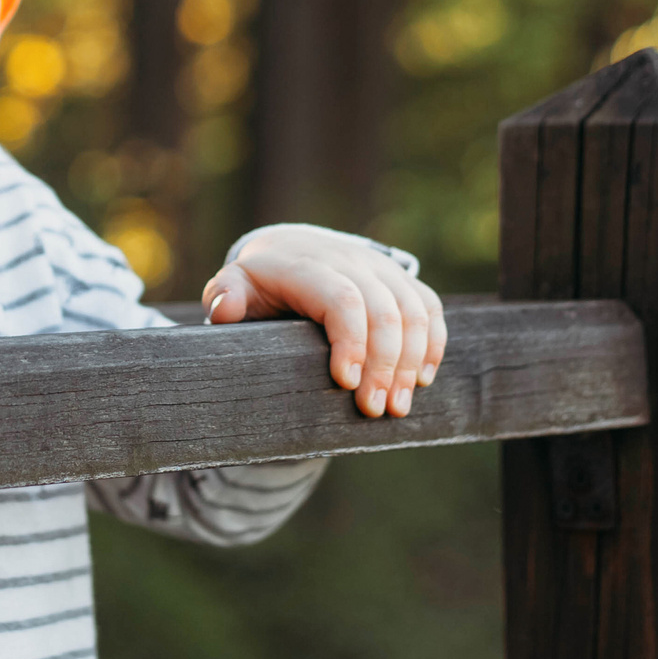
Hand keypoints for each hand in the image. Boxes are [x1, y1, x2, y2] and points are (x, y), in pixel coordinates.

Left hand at [202, 226, 445, 419]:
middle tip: (375, 411)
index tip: (346, 384)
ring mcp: (380, 269)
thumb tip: (225, 311)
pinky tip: (422, 381)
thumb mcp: (235, 283)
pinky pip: (428, 308)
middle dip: (385, 365)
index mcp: (307, 265)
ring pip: (413, 311)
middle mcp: (350, 261)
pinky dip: (432, 345)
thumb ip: (225, 295)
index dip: (351, 340)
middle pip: (383, 311)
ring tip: (398, 408)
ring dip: (412, 362)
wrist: (293, 247)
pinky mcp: (401, 280)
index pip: (342, 299)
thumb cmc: (261, 281)